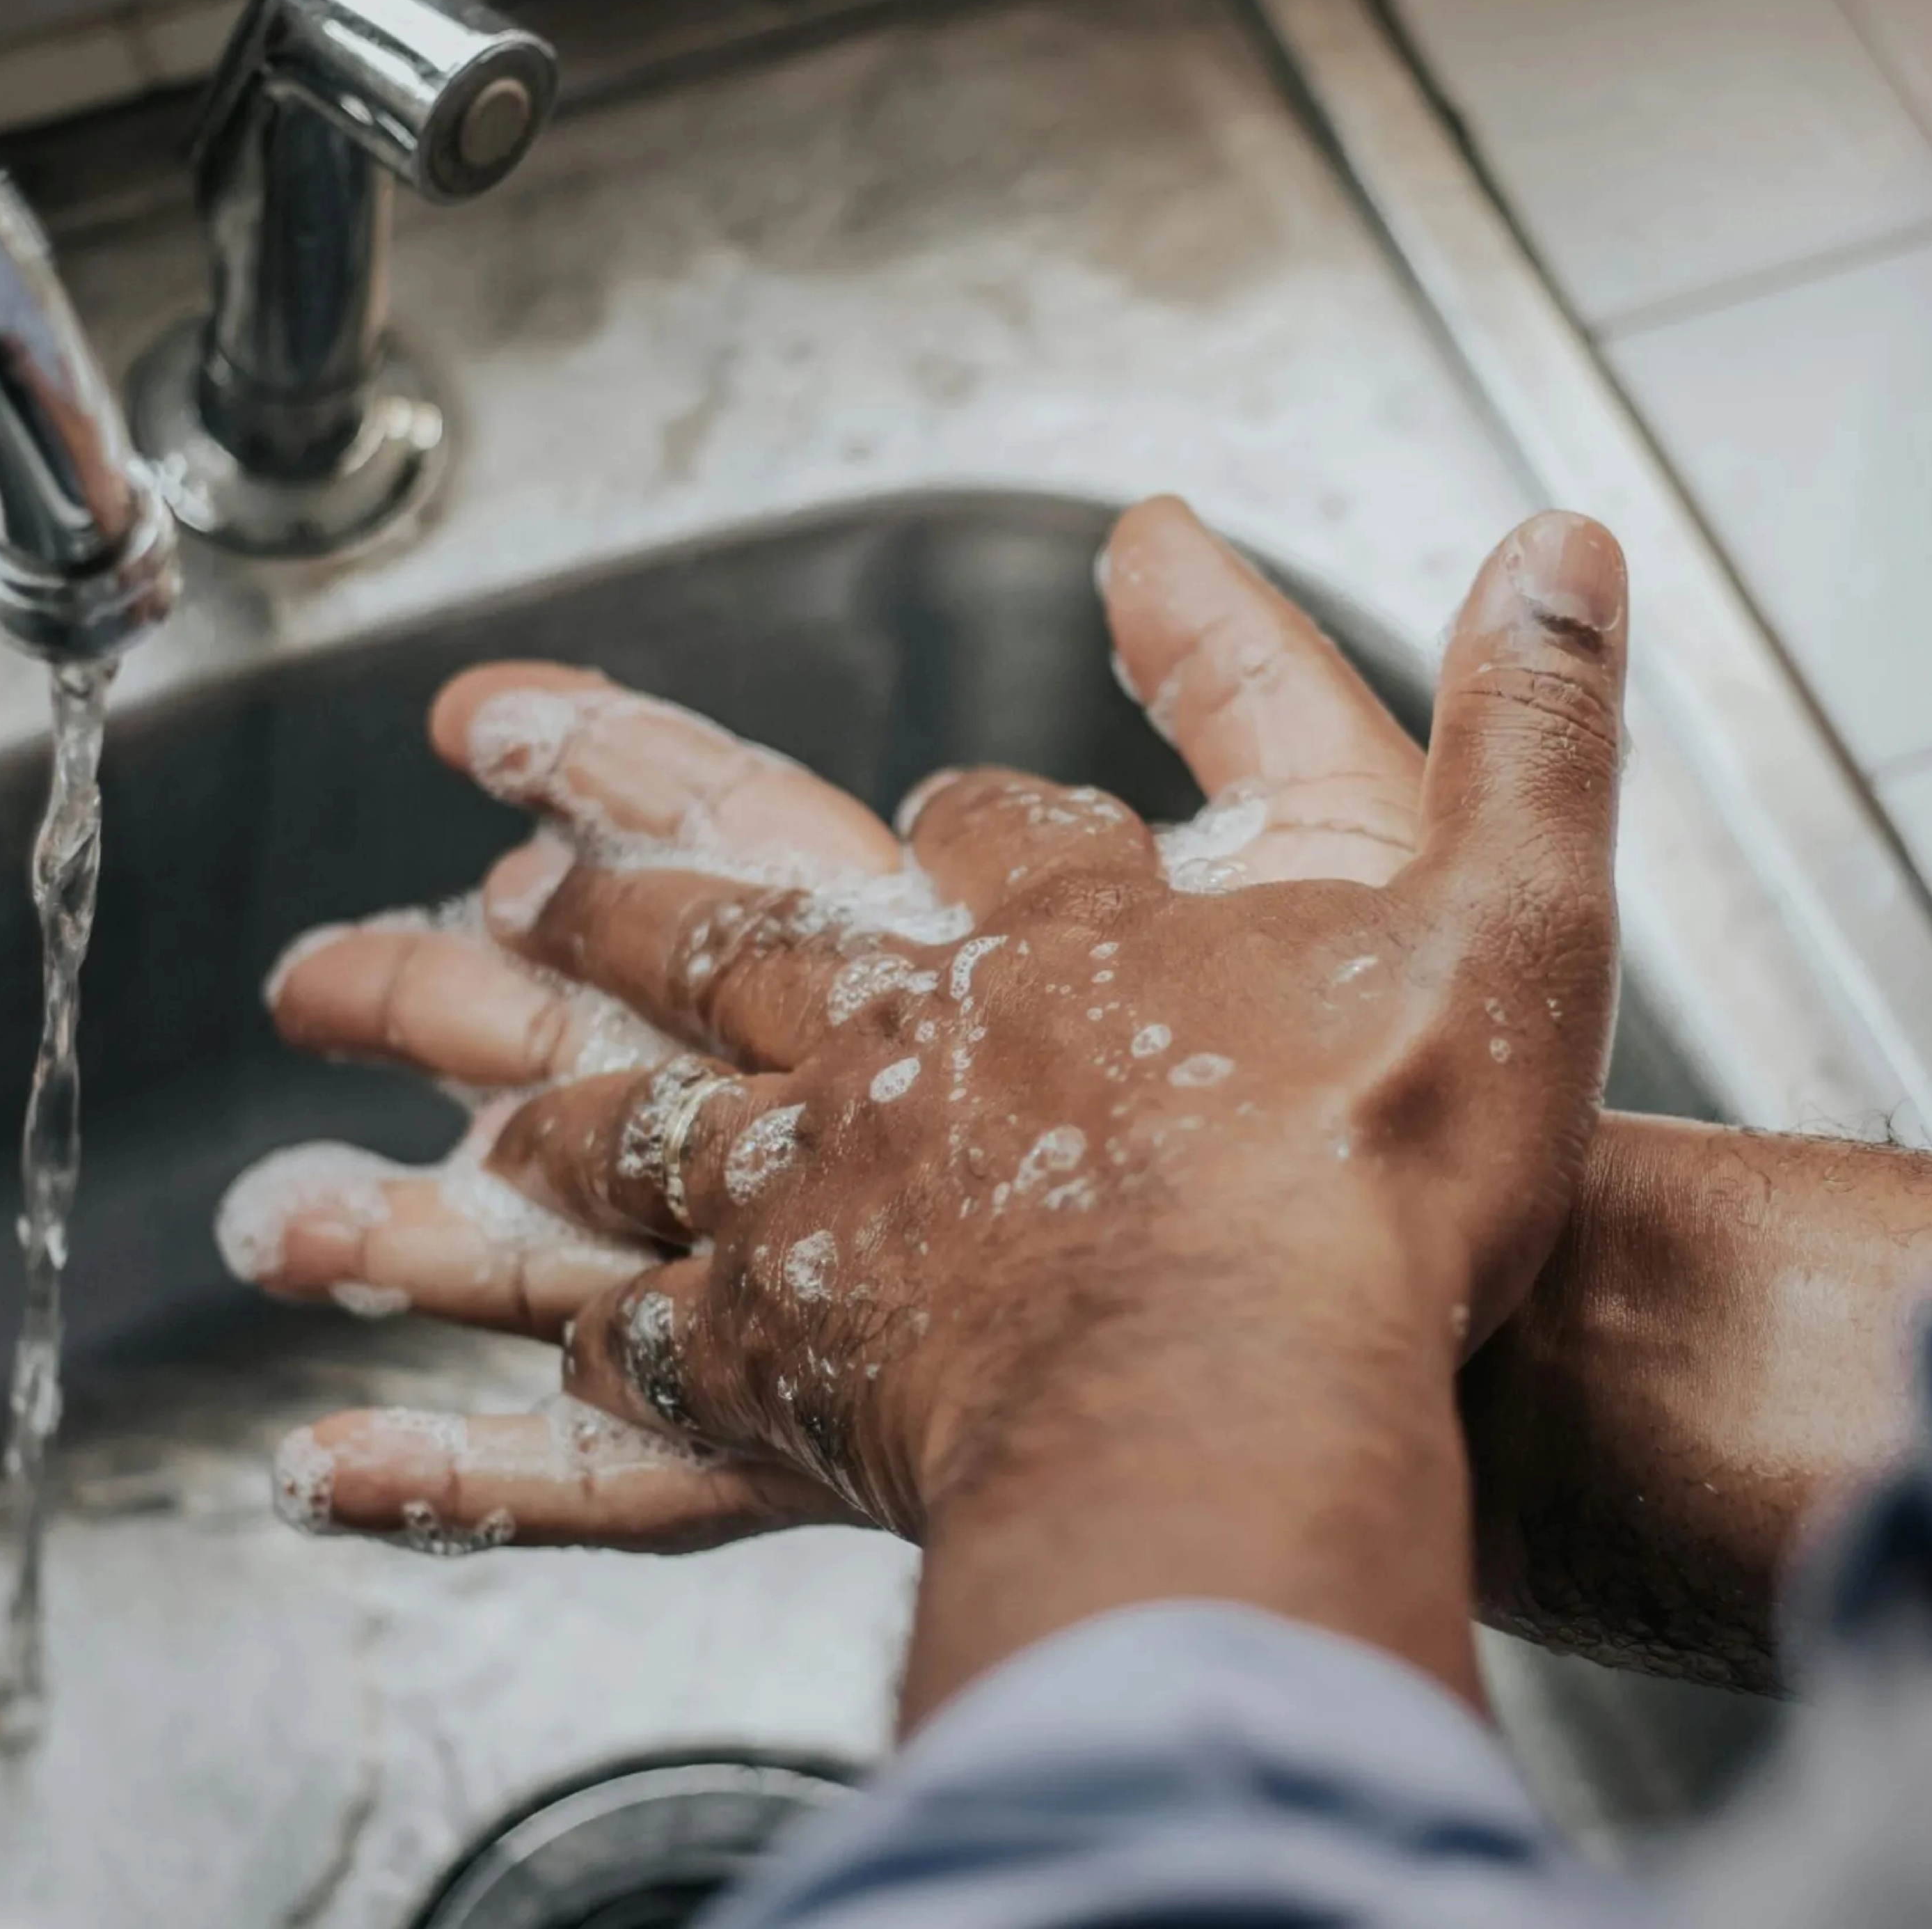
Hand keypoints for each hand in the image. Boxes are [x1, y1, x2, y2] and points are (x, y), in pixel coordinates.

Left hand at [234, 498, 1628, 1702]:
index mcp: (1063, 925)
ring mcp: (825, 1199)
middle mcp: (909, 1037)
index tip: (944, 799)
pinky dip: (542, 1346)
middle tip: (473, 833)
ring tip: (369, 1024)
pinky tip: (497, 1341)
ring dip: (491, 1057)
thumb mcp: (1510, 904)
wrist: (1259, 1392)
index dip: (959, 807)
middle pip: (714, 927)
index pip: (979, 823)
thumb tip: (1562, 539)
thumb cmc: (1382, 1172)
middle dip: (594, 871)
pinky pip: (630, 1349)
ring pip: (619, 1107)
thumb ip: (1527, 718)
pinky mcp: (792, 1367)